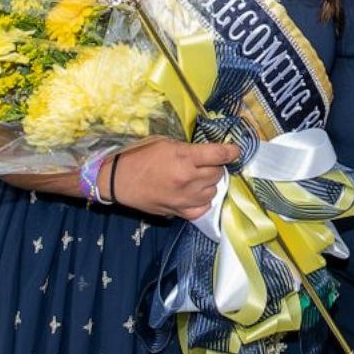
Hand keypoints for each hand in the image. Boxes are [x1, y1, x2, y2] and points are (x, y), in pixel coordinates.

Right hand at [107, 139, 238, 219]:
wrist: (117, 181)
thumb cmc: (138, 156)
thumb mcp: (163, 142)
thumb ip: (187, 148)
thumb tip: (206, 152)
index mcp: (184, 157)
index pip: (219, 154)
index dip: (231, 151)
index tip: (235, 150)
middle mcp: (188, 179)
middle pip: (218, 173)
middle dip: (215, 166)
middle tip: (204, 163)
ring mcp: (185, 198)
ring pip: (213, 190)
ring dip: (209, 183)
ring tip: (197, 178)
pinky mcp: (179, 212)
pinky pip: (203, 207)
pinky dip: (203, 200)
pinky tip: (195, 193)